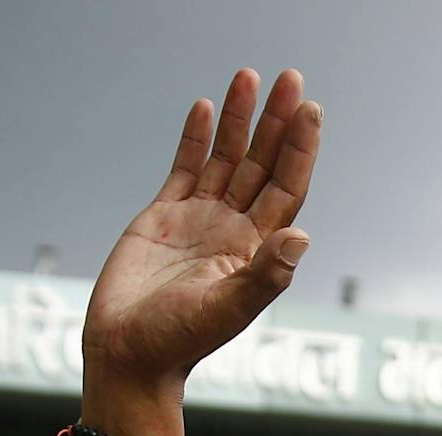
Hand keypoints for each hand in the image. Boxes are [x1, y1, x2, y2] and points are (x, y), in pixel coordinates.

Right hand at [82, 68, 321, 392]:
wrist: (129, 353)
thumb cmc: (179, 342)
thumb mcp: (226, 309)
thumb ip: (264, 276)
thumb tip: (302, 238)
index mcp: (256, 251)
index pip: (287, 188)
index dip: (300, 150)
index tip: (311, 109)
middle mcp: (234, 231)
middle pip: (263, 164)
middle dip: (278, 122)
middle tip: (292, 78)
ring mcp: (200, 221)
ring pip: (227, 159)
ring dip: (241, 120)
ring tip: (251, 77)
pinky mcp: (164, 217)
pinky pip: (186, 167)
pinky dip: (196, 138)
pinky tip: (208, 109)